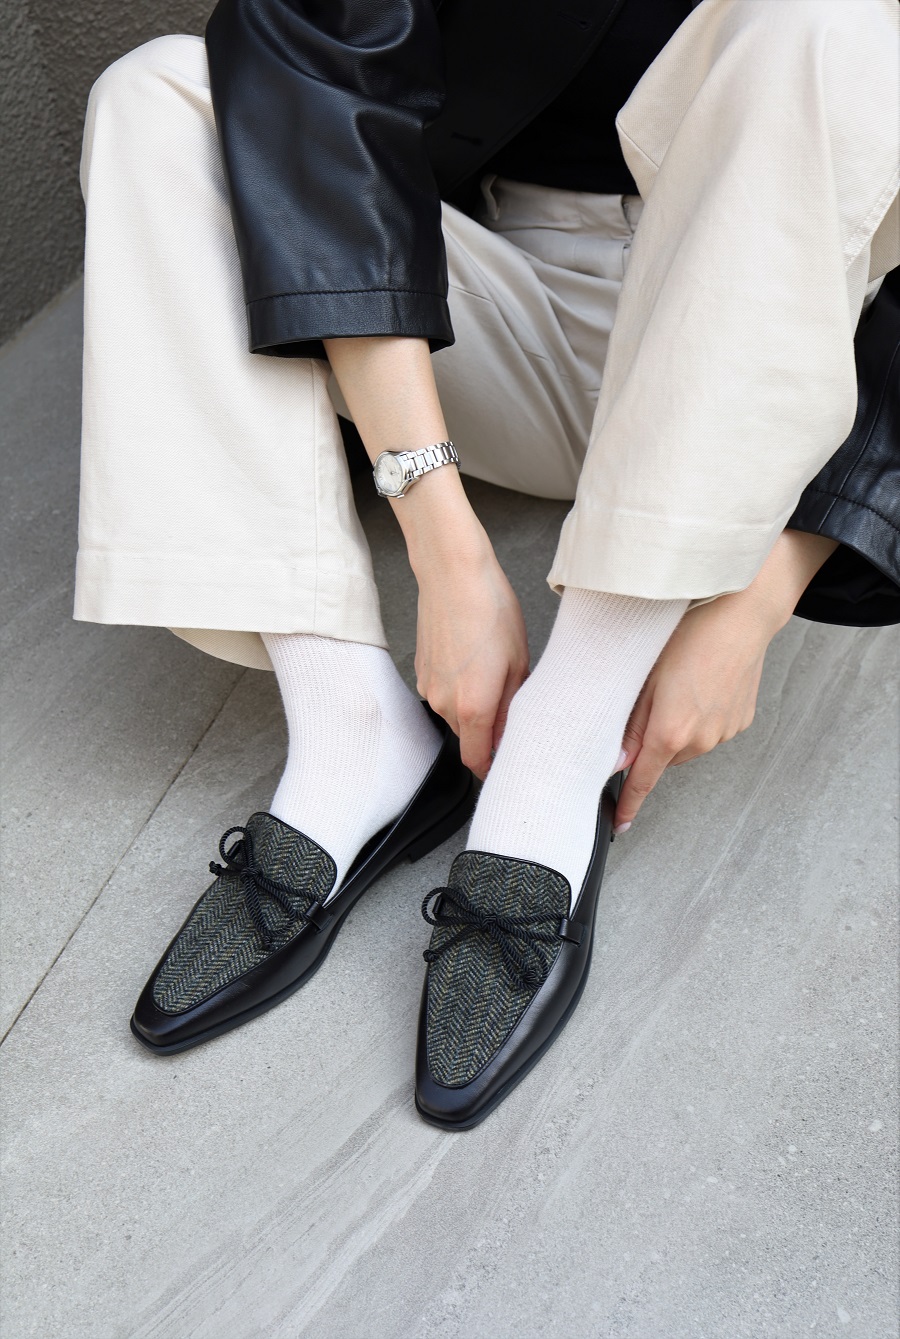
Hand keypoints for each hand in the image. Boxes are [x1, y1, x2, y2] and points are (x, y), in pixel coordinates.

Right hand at [322, 334, 528, 772]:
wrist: (452, 571)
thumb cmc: (491, 609)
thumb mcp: (519, 660)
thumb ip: (514, 705)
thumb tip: (515, 730)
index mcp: (473, 708)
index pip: (478, 763)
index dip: (496, 766)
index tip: (512, 760)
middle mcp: (444, 705)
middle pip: (468, 737)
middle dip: (489, 731)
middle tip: (516, 708)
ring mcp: (428, 687)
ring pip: (456, 714)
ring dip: (476, 706)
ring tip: (498, 674)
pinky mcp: (421, 668)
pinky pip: (445, 692)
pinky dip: (461, 686)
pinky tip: (477, 659)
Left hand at [613, 593, 776, 829]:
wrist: (742, 614)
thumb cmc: (688, 634)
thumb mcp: (645, 676)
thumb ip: (629, 724)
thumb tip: (616, 759)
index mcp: (670, 732)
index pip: (643, 781)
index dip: (629, 804)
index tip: (619, 825)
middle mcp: (701, 740)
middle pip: (663, 757)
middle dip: (651, 741)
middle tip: (649, 700)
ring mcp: (725, 732)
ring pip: (687, 744)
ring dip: (677, 728)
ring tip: (680, 684)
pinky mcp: (741, 721)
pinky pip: (711, 730)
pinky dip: (700, 717)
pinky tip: (701, 684)